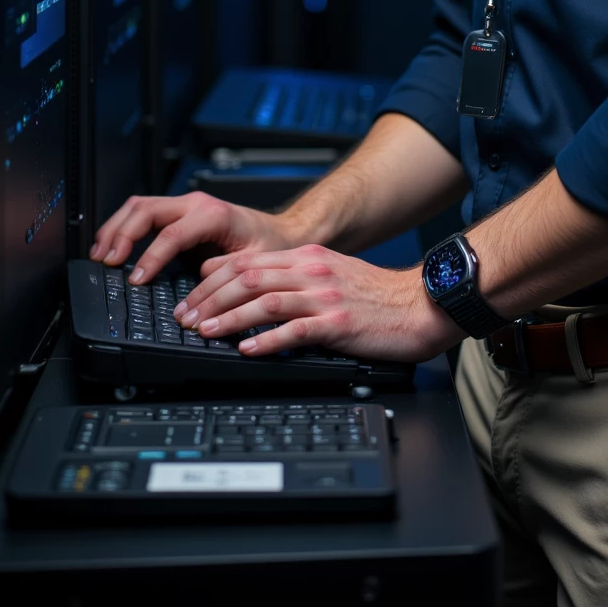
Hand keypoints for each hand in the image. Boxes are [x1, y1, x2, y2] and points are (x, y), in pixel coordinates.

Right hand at [90, 193, 302, 286]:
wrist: (280, 232)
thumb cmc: (269, 245)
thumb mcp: (253, 263)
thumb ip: (226, 272)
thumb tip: (197, 283)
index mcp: (213, 215)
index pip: (171, 234)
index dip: (150, 258)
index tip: (136, 280)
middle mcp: (196, 204)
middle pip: (145, 209)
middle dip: (121, 235)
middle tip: (107, 263)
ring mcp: (185, 205)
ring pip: (139, 206)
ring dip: (116, 227)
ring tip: (101, 254)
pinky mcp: (178, 212)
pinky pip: (143, 212)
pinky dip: (123, 226)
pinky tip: (112, 245)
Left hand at [174, 245, 461, 362]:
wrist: (421, 305)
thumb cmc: (378, 296)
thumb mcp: (334, 273)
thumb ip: (296, 277)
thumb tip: (256, 287)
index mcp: (309, 257)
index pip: (248, 261)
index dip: (213, 278)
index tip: (192, 296)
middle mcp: (313, 271)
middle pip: (249, 277)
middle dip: (211, 298)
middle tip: (187, 317)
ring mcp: (325, 296)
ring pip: (264, 301)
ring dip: (229, 318)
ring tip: (205, 331)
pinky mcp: (338, 322)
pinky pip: (294, 330)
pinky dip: (267, 340)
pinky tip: (247, 349)